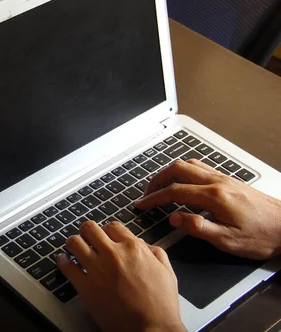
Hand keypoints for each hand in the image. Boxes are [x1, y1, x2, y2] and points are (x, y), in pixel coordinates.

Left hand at [57, 221, 185, 331]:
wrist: (152, 329)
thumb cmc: (160, 306)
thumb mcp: (167, 273)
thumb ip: (156, 254)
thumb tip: (146, 246)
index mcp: (133, 248)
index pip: (112, 226)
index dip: (107, 230)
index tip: (104, 235)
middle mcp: (113, 254)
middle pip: (90, 228)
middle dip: (87, 231)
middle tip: (86, 237)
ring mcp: (97, 269)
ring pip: (74, 242)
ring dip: (73, 243)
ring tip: (73, 247)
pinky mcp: (85, 286)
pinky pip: (66, 266)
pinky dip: (62, 261)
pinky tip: (64, 261)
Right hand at [136, 159, 280, 259]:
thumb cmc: (262, 236)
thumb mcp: (227, 240)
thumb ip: (197, 228)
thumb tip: (175, 218)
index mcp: (214, 196)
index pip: (174, 191)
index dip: (154, 198)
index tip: (142, 204)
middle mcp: (218, 182)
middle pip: (178, 169)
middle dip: (158, 179)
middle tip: (147, 192)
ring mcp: (225, 178)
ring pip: (190, 164)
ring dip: (170, 172)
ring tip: (161, 185)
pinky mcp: (230, 180)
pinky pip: (201, 166)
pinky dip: (185, 171)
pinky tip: (184, 182)